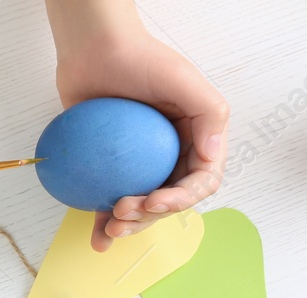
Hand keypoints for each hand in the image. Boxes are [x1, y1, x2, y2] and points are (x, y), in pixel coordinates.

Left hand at [53, 8, 228, 250]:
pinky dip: (103, 222)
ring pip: (141, 208)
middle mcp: (172, 156)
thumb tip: (213, 157)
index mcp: (197, 140)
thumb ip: (208, 114)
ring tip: (109, 229)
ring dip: (129, 226)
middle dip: (150, 217)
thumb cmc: (140, 58)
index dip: (181, 199)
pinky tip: (97, 238)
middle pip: (169, 202)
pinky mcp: (111, 168)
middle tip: (122, 210)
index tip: (153, 199)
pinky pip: (109, 201)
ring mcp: (141, 165)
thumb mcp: (182, 79)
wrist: (93, 49)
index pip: (200, 182)